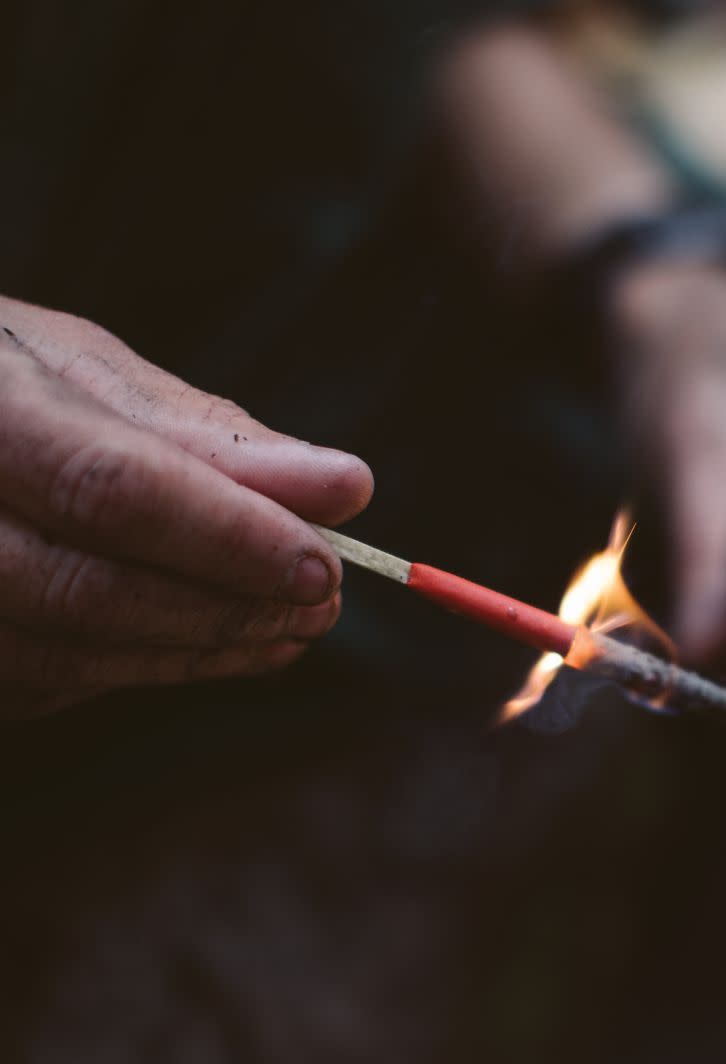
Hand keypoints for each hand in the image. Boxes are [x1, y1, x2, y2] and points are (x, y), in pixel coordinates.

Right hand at [0, 298, 372, 718]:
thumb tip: (347, 489)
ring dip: (197, 651)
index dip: (228, 538)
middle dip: (225, 606)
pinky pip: (45, 683)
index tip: (325, 565)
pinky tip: (211, 646)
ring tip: (287, 627)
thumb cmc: (5, 385)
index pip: (109, 489)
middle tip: (322, 603)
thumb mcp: (90, 374)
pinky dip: (144, 666)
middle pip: (86, 590)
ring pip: (66, 656)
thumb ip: (213, 438)